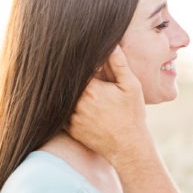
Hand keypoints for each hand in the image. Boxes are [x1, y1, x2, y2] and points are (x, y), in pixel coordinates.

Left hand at [69, 47, 147, 162]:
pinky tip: (68, 101)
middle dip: (70, 75)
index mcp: (91, 88)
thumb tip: (112, 44)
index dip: (77, 62)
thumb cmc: (132, 115)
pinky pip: (60, 113)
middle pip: (67, 82)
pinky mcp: (70, 129)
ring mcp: (71, 117)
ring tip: (62, 82)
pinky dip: (62, 107)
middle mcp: (77, 102)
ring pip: (62, 97)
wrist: (128, 147)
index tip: (79, 57)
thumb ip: (119, 64)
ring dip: (65, 91)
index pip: (77, 68)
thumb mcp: (131, 86)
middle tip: (65, 67)